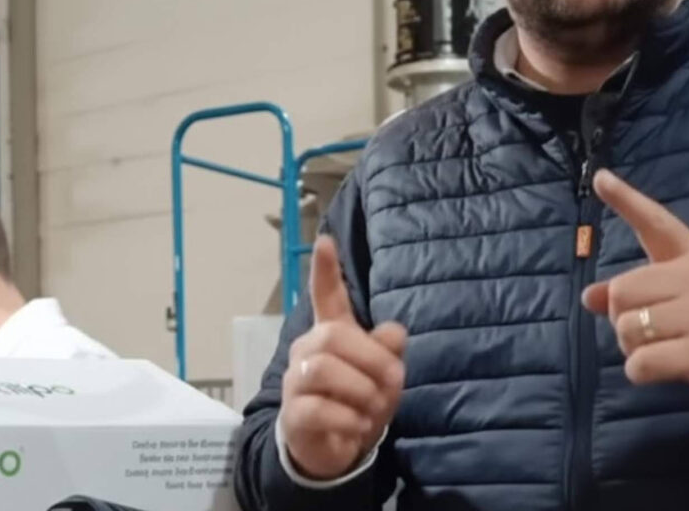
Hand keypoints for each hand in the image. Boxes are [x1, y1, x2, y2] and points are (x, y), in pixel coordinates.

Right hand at [280, 235, 406, 479]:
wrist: (332, 448)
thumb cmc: (358, 401)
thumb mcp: (383, 377)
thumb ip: (388, 352)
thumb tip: (395, 331)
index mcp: (331, 334)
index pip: (325, 296)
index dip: (325, 270)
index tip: (324, 240)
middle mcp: (308, 351)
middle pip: (331, 336)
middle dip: (370, 359)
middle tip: (393, 382)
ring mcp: (295, 382)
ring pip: (322, 370)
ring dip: (360, 391)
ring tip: (373, 409)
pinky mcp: (293, 415)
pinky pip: (317, 409)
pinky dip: (347, 420)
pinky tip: (358, 427)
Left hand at [582, 169, 688, 418]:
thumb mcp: (683, 292)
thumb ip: (637, 288)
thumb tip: (589, 297)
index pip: (655, 221)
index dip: (625, 199)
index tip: (600, 178)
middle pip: (621, 292)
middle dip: (621, 316)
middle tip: (646, 328)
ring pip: (627, 328)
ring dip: (630, 347)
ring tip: (657, 347)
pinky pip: (641, 361)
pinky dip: (638, 370)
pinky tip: (657, 369)